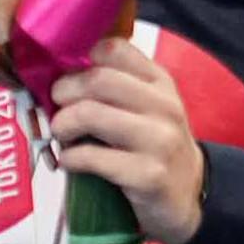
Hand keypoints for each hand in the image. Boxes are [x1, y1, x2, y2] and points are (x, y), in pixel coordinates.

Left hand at [48, 37, 203, 243]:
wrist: (187, 194)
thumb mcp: (147, 107)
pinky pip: (92, 157)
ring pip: (91, 114)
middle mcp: (163, 105)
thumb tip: (60, 76)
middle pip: (98, 79)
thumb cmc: (155, 146)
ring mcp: (159, 140)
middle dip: (64, 91)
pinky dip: (69, 158)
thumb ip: (116, 87)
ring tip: (60, 134)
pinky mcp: (148, 174)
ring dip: (63, 124)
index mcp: (160, 82)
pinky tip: (70, 162)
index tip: (66, 77)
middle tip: (56, 107)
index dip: (80, 60)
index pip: (115, 49)